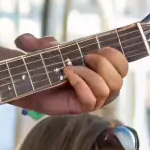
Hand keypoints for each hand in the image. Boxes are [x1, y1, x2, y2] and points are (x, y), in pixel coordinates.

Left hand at [12, 34, 127, 114]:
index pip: (122, 66)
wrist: (27, 85)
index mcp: (101, 69)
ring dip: (89, 75)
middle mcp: (100, 85)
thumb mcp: (42, 50)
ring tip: (70, 68)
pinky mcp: (80, 108)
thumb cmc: (42, 67)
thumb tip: (34, 41)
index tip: (97, 49)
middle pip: (119, 80)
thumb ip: (40, 43)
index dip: (116, 57)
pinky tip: (67, 77)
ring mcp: (91, 98)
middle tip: (85, 57)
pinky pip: (91, 101)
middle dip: (104, 65)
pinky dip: (80, 84)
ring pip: (108, 90)